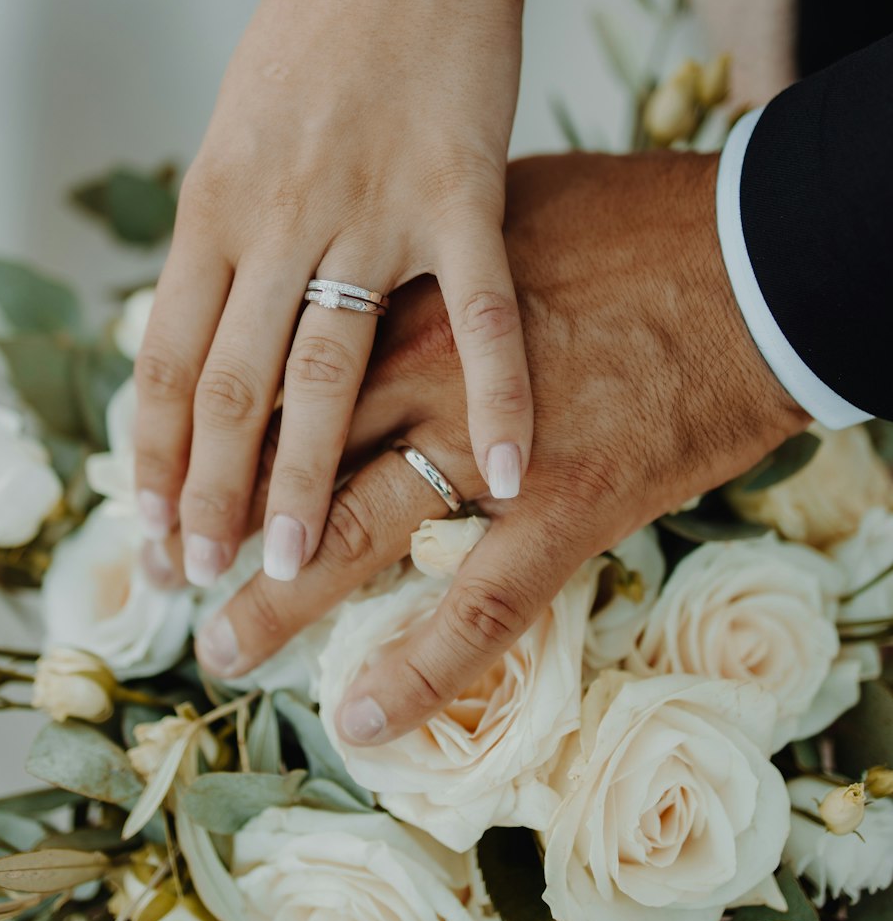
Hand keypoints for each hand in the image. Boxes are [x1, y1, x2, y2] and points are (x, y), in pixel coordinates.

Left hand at [133, 0, 535, 591]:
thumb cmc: (321, 19)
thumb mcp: (240, 123)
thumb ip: (226, 229)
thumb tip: (205, 317)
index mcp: (214, 201)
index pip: (166, 356)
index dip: (153, 454)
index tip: (149, 533)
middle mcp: (274, 214)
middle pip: (229, 384)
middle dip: (208, 494)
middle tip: (201, 583)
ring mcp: (366, 204)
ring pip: (322, 367)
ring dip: (302, 476)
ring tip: (284, 564)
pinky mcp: (459, 186)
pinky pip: (476, 310)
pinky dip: (494, 396)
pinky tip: (498, 474)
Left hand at [194, 151, 809, 740]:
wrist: (753, 259)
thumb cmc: (635, 221)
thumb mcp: (504, 202)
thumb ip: (427, 249)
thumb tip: (384, 255)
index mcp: (407, 296)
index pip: (284, 369)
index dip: (225, 426)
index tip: (181, 461)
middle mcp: (425, 372)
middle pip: (295, 455)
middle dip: (225, 516)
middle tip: (168, 565)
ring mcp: (489, 447)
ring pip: (359, 531)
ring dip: (283, 598)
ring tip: (222, 645)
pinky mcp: (565, 508)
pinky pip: (479, 607)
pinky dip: (420, 669)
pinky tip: (362, 717)